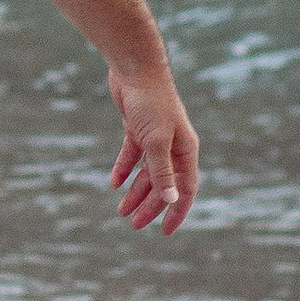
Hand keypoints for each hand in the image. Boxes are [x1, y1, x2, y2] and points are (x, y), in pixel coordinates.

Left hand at [107, 59, 197, 234]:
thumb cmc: (151, 102)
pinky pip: (131, 155)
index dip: (176, 211)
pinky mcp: (137, 128)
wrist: (134, 68)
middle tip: (133, 224)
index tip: (165, 232)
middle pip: (163, 183)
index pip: (185, 188)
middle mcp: (173, 146)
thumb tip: (172, 200)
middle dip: (149, 205)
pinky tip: (114, 182)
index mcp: (186, 150)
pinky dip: (124, 169)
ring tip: (121, 210)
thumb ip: (162, 171)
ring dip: (135, 191)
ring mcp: (155, 137)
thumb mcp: (156, 141)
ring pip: (146, 172)